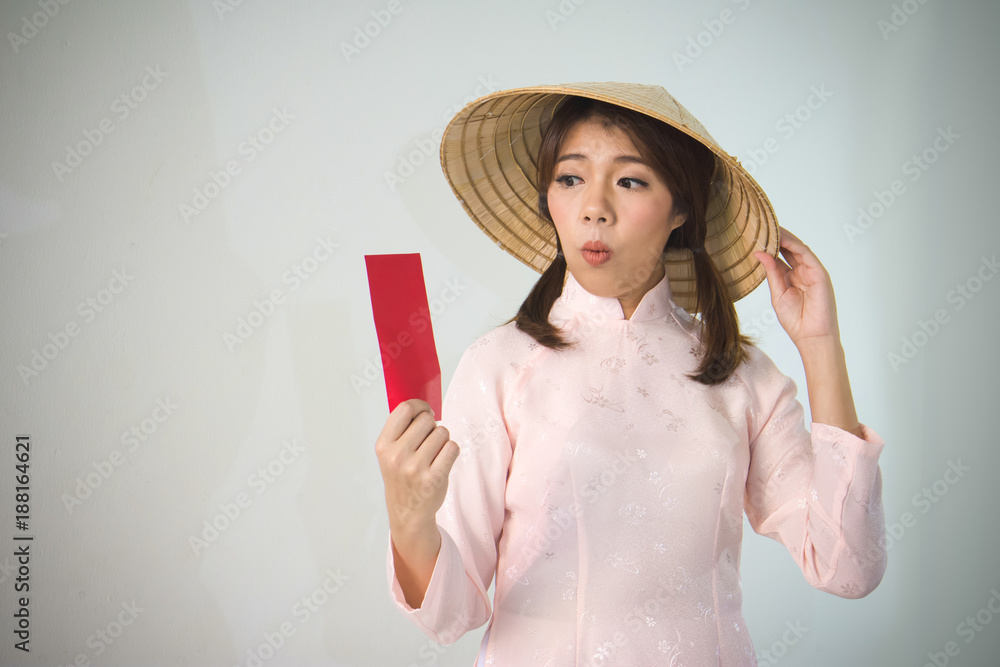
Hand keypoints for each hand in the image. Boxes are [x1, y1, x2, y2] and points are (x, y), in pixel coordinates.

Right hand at [375, 399, 459, 532]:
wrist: (408, 512)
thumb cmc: (401, 476)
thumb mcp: (390, 452)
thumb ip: (402, 428)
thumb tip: (422, 404)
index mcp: (384, 445)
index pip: (405, 409)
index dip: (419, 406)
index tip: (425, 411)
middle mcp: (397, 456)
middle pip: (427, 420)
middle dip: (431, 426)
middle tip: (427, 441)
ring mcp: (416, 468)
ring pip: (442, 432)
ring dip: (442, 440)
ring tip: (433, 454)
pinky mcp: (435, 478)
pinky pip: (452, 448)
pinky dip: (451, 451)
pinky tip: (441, 461)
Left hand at [753, 227, 840, 349]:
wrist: (811, 336)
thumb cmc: (796, 320)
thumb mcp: (777, 293)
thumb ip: (771, 273)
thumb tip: (758, 254)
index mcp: (790, 277)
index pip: (779, 255)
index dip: (768, 245)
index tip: (754, 235)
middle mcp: (802, 271)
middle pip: (788, 249)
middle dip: (776, 236)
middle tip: (761, 225)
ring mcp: (811, 271)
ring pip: (797, 248)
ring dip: (784, 237)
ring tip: (770, 226)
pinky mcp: (819, 273)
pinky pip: (806, 254)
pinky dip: (794, 245)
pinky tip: (782, 238)